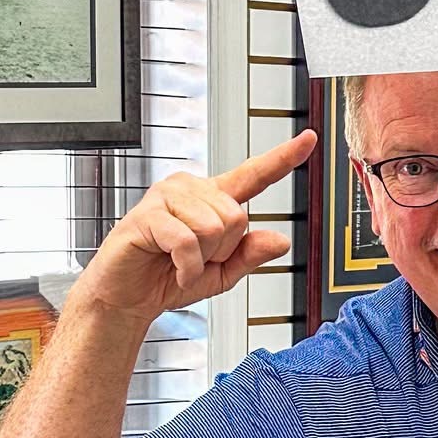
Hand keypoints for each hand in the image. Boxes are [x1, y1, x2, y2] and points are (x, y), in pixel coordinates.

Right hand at [74, 130, 314, 323]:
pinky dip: (187, 266)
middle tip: (196, 260)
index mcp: (213, 199)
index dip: (283, 158)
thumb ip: (251, 255)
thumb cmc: (169, 279)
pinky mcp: (147, 214)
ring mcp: (167, 197)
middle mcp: (191, 189)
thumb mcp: (224, 273)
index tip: (308, 139)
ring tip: (179, 261)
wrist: (129, 298)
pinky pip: (188, 241)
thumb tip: (280, 240)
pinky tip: (173, 268)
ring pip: (215, 228)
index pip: (254, 175)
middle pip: (238, 217)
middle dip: (222, 251)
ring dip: (202, 258)